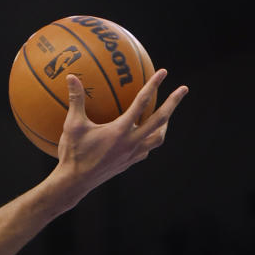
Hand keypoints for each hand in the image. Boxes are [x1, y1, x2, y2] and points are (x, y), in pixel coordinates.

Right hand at [53, 68, 188, 202]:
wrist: (74, 182)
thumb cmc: (72, 153)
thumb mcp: (73, 125)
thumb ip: (76, 100)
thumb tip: (71, 77)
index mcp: (120, 131)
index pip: (141, 103)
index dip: (153, 85)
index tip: (163, 72)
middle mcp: (131, 142)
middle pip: (160, 120)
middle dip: (173, 103)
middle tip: (183, 89)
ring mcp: (131, 154)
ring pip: (157, 139)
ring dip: (165, 125)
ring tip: (167, 116)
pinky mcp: (128, 163)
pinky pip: (145, 150)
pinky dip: (149, 140)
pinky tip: (144, 136)